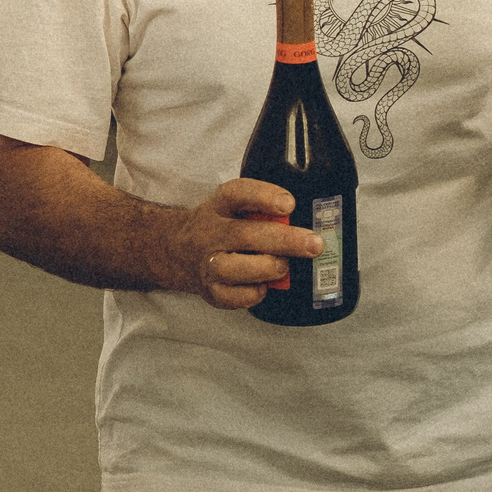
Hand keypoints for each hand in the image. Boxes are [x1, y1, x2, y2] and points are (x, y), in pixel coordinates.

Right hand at [171, 179, 324, 310]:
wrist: (177, 252)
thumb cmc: (220, 229)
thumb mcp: (232, 208)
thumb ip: (263, 211)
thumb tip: (313, 220)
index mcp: (218, 207)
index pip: (236, 194)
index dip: (264, 197)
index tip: (289, 204)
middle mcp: (209, 233)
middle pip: (245, 235)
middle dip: (285, 240)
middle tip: (314, 245)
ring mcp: (207, 264)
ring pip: (236, 268)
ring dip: (269, 267)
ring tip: (283, 266)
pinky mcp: (211, 291)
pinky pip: (238, 297)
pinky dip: (256, 292)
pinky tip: (263, 284)